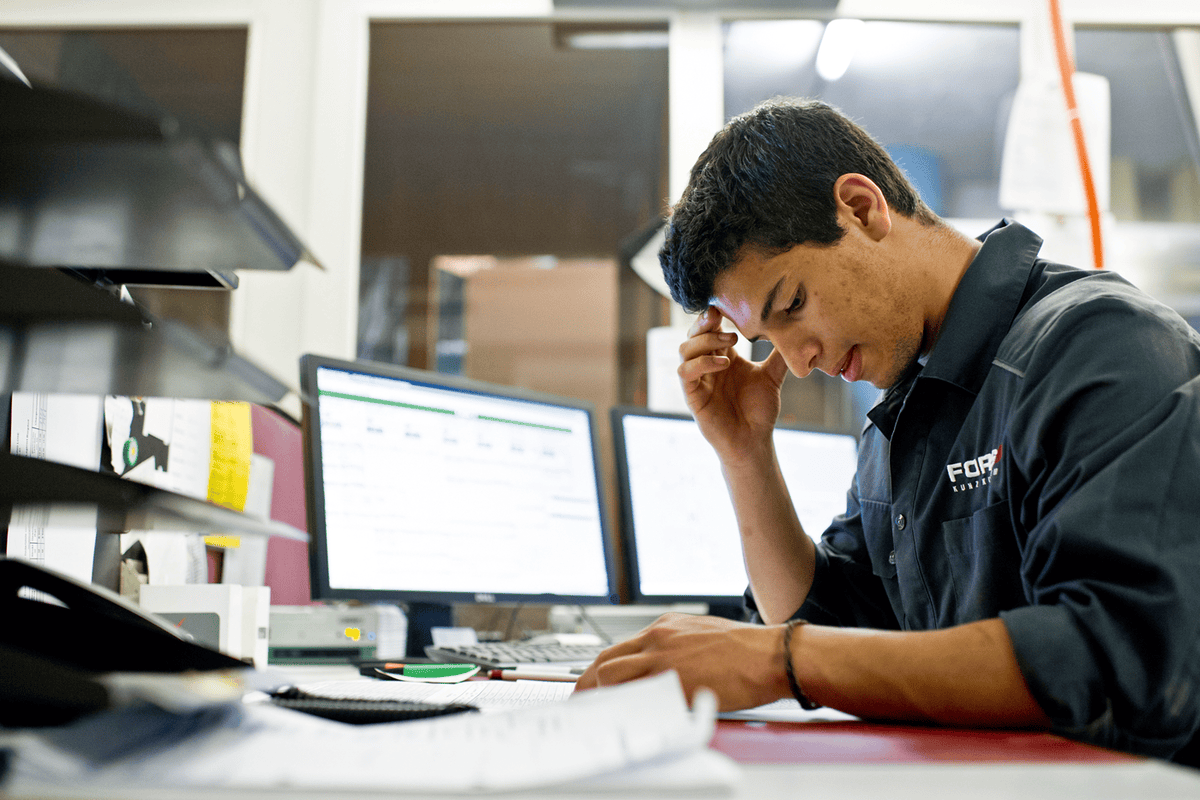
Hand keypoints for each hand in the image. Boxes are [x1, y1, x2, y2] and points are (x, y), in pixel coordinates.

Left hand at [573, 613, 787, 711]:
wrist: (770, 655)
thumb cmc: (746, 649)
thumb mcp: (701, 634)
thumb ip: (675, 647)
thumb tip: (660, 666)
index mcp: (666, 627)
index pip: (620, 646)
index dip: (602, 667)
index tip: (594, 681)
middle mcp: (658, 637)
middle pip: (607, 658)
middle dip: (588, 682)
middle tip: (582, 700)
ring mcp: (663, 658)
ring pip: (612, 674)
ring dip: (600, 694)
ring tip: (596, 712)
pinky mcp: (673, 680)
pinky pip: (635, 694)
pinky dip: (623, 706)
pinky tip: (620, 717)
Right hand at [679, 308, 787, 463]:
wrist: (754, 440)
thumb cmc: (760, 411)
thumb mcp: (772, 376)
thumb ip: (778, 355)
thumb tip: (797, 332)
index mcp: (723, 356)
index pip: (710, 328)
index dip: (714, 315)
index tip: (727, 306)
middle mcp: (707, 365)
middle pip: (692, 334)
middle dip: (705, 323)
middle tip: (723, 319)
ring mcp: (698, 380)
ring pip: (684, 349)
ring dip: (704, 341)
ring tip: (730, 343)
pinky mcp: (692, 396)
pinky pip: (685, 372)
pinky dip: (701, 362)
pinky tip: (724, 363)